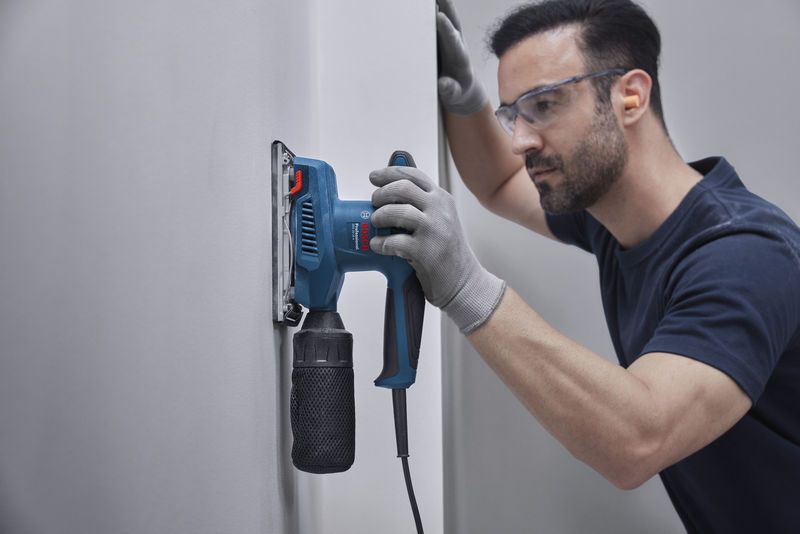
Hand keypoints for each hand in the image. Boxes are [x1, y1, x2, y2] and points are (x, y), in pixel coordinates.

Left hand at [369, 166, 505, 333]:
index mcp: (442, 199)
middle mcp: (440, 210)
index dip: (389, 173)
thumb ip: (421, 205)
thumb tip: (389, 193)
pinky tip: (378, 246)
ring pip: (397, 211)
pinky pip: (395, 241)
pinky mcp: (426, 251)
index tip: (374, 177)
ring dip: (380, 217)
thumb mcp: (440, 220)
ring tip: (376, 224)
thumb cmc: (447, 252)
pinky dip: (381, 243)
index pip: (413, 175)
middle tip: (374, 203)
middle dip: (381, 194)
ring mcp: (434, 230)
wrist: (464, 282)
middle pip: (403, 188)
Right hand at [437, 0, 487, 115]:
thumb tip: (443, 84)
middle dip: (447, 7)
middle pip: (453, 22)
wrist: (462, 88)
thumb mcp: (455, 96)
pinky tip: (422, 2)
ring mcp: (450, 39)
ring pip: (446, 18)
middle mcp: (457, 43)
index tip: (439, 17)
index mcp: (460, 58)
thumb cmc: (458, 92)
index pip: (453, 41)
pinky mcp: (443, 38)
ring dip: (440, 4)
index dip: (446, 29)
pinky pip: (438, 21)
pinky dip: (432, 10)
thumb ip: (450, 90)